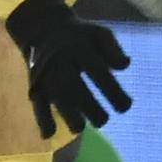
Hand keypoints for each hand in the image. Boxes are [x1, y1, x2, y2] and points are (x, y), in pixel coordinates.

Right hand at [4, 0, 132, 137]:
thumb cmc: (79, 35)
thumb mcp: (99, 33)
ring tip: (80, 128)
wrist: (41, 27)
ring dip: (67, 114)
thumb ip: (113, 49)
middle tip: (103, 120)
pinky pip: (36, 101)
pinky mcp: (35, 83)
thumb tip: (124, 66)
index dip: (112, 91)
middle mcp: (60, 61)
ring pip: (55, 96)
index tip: (126, 106)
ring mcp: (45, 73)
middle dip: (90, 107)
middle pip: (75, 87)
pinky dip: (41, 118)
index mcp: (79, 48)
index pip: (98, 72)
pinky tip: (48, 135)